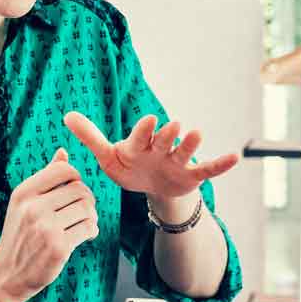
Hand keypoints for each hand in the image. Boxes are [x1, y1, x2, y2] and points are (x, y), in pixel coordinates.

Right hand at [0, 149, 97, 301]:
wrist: (7, 274)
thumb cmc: (19, 237)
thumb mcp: (24, 204)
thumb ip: (45, 178)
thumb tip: (63, 152)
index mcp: (23, 193)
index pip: (64, 170)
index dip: (76, 179)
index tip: (73, 192)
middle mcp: (33, 207)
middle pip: (80, 189)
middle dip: (87, 200)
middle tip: (82, 212)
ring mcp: (46, 227)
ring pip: (87, 209)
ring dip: (91, 217)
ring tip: (83, 224)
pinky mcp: (58, 247)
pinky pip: (89, 228)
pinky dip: (91, 231)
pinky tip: (84, 235)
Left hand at [63, 111, 238, 202]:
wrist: (150, 186)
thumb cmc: (128, 166)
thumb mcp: (108, 156)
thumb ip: (90, 137)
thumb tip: (66, 115)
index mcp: (138, 145)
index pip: (139, 136)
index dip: (143, 130)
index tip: (148, 120)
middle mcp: (160, 149)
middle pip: (164, 140)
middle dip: (167, 135)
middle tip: (172, 125)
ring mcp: (177, 161)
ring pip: (184, 152)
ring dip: (190, 144)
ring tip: (197, 134)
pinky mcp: (191, 175)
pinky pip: (207, 170)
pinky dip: (220, 164)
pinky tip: (234, 158)